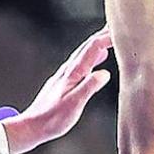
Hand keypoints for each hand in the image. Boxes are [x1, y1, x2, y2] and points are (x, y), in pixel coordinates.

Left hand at [3, 27, 112, 153]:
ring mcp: (66, 75)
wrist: (32, 126)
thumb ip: (89, 86)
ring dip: (99, 43)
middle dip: (103, 34)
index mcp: (72, 73)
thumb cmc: (52, 118)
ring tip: (111, 37)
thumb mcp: (74, 104)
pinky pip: (83, 62)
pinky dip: (93, 55)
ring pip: (85, 53)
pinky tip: (98, 58)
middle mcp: (68, 70)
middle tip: (118, 26)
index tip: (121, 31)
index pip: (92, 48)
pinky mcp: (65, 81)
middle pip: (88, 46)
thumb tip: (105, 73)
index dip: (107, 37)